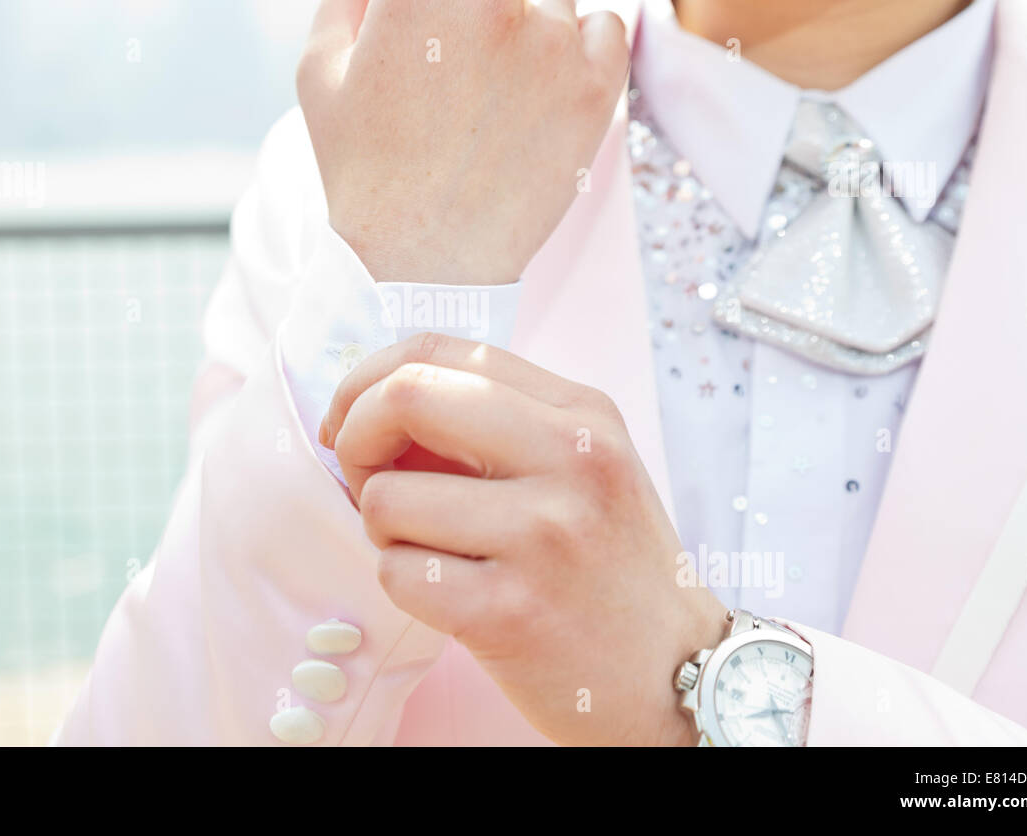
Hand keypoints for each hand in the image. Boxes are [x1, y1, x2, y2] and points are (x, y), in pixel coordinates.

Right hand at [296, 0, 628, 284]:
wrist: (421, 261)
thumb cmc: (363, 172)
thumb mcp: (316, 71)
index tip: (433, 38)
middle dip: (481, 11)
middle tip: (462, 81)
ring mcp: (552, 40)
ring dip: (532, 30)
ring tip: (501, 98)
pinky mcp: (595, 84)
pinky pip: (608, 25)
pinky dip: (586, 46)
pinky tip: (552, 87)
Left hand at [320, 333, 727, 745]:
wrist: (677, 676)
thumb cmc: (608, 568)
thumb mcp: (580, 469)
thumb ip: (494, 426)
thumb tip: (368, 407)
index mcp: (582, 412)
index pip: (440, 350)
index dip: (370, 379)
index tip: (349, 421)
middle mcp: (571, 458)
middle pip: (405, 396)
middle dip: (356, 436)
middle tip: (365, 480)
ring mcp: (543, 534)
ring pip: (384, 498)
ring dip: (386, 532)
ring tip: (438, 554)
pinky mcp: (509, 612)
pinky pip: (396, 574)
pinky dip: (405, 587)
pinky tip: (455, 600)